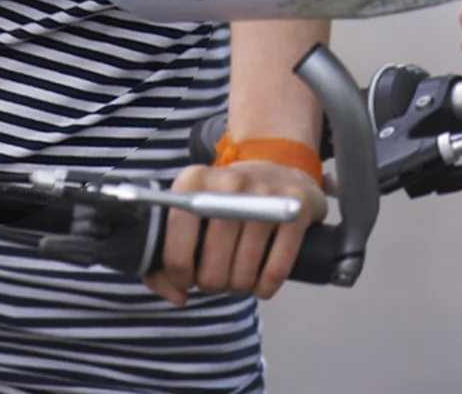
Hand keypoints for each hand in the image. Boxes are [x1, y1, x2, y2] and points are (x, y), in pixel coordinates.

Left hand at [147, 158, 327, 304]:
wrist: (277, 167)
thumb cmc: (225, 202)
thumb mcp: (191, 213)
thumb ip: (164, 259)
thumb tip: (177, 295)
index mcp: (194, 182)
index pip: (177, 249)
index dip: (180, 276)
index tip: (187, 278)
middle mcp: (230, 183)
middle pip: (213, 268)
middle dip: (213, 283)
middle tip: (218, 274)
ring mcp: (266, 193)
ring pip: (244, 273)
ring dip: (239, 286)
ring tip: (238, 275)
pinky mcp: (297, 207)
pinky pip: (276, 270)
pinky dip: (266, 286)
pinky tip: (261, 281)